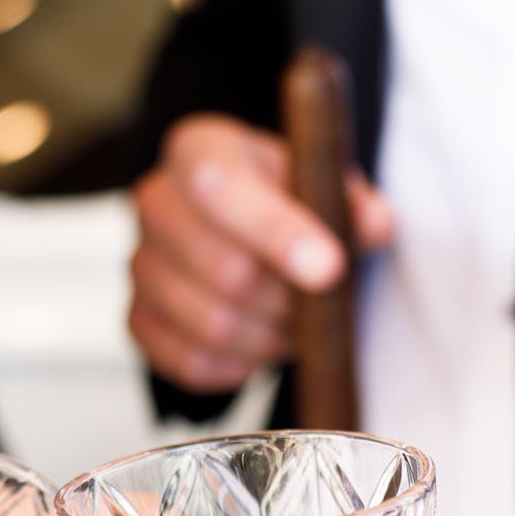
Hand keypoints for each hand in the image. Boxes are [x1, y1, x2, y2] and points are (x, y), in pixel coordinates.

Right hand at [129, 114, 393, 393]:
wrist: (242, 227)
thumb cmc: (285, 199)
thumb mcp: (322, 182)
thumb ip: (350, 201)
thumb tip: (375, 225)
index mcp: (198, 151)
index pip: (220, 187)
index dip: (276, 231)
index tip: (329, 268)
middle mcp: (157, 203)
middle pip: (226, 271)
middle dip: (289, 300)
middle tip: (323, 303)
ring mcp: (141, 266)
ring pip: (213, 325)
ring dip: (271, 338)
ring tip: (298, 325)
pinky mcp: (139, 321)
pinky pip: (193, 362)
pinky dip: (241, 364)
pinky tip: (263, 341)